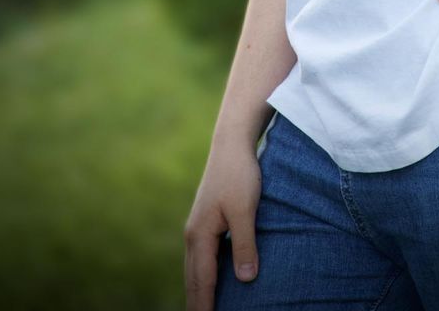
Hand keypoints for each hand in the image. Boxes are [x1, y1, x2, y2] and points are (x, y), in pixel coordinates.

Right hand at [184, 128, 263, 310]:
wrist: (231, 143)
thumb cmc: (239, 174)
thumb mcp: (245, 210)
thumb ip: (244, 245)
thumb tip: (245, 280)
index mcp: (200, 235)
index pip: (202, 282)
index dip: (205, 307)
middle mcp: (193, 235)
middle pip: (192, 280)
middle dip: (196, 304)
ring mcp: (197, 227)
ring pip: (194, 269)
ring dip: (198, 291)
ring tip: (204, 309)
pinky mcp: (205, 220)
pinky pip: (200, 258)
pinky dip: (202, 275)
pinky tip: (210, 281)